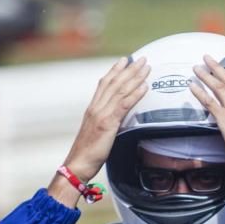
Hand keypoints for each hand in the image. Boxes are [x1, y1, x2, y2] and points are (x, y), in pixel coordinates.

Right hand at [50, 56, 149, 205]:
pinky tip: (144, 86)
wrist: (77, 165)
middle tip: (141, 58)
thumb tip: (114, 119)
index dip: (115, 70)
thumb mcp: (95, 133)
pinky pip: (124, 105)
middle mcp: (96, 108)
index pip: (104, 84)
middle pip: (114, 83)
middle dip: (128, 69)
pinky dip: (135, 94)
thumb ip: (103, 123)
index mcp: (92, 109)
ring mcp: (101, 114)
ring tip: (146, 68)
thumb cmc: (86, 154)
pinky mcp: (107, 124)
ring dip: (135, 77)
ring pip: (120, 90)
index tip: (124, 60)